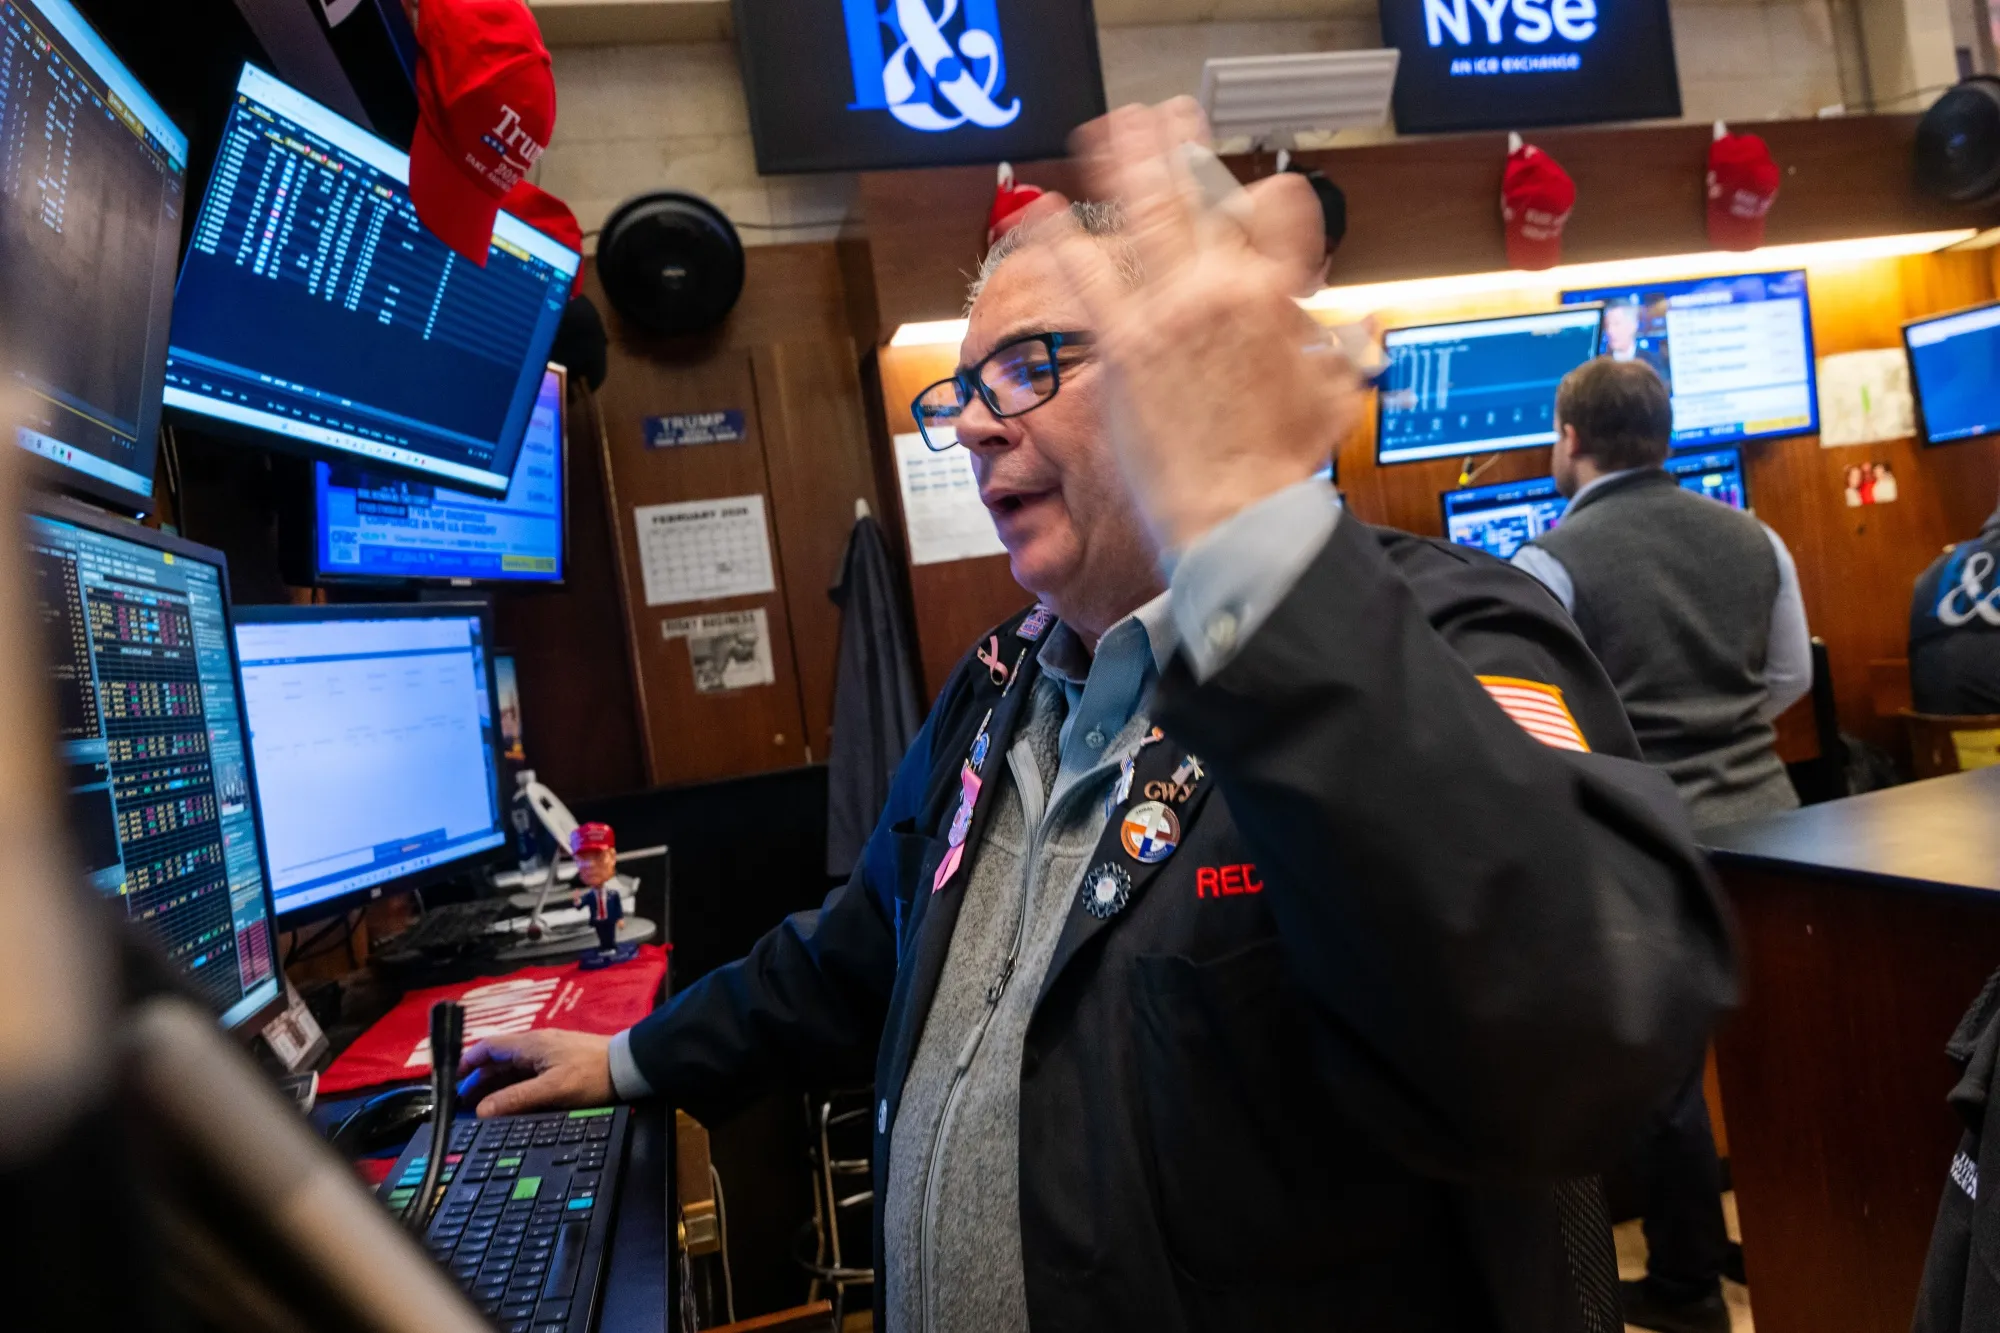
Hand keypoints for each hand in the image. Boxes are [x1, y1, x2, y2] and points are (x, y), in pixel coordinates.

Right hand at [457, 1029, 615, 1117]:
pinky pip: (528, 1074)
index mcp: (531, 1044)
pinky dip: (514, 1087)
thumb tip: (481, 1110)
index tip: (452, 1081)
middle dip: (479, 1079)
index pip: (489, 1047)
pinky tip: (512, 1103)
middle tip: (464, 1103)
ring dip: (496, 1085)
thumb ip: (516, 1098)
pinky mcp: (561, 1064)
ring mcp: (549, 1054)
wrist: (630, 1068)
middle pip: (498, 1059)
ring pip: (513, 1068)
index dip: (468, 1062)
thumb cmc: (592, 1075)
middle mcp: (536, 1045)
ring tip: (483, 1107)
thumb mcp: (552, 1089)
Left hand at [1059, 99, 1361, 552]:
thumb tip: (1361, 330)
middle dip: (1183, 148)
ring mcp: (1169, 310)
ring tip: (1109, 129)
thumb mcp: (1333, 396)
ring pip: (1143, 214)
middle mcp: (1223, 289)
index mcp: (1279, 293)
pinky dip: (1062, 238)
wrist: (1237, 510)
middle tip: (1168, 119)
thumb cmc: (1280, 466)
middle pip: (1202, 194)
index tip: (1254, 194)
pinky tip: (1043, 211)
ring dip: (1125, 162)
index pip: (1277, 212)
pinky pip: (1085, 276)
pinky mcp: (1123, 342)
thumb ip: (1343, 351)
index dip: (1265, 197)